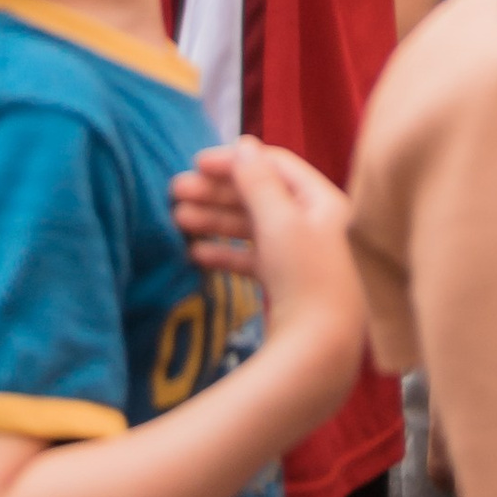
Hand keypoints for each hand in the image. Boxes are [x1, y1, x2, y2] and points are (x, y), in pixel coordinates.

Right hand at [168, 140, 363, 395]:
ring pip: (251, 228)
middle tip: (175, 191)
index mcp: (321, 201)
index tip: (196, 163)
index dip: (234, 161)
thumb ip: (258, 181)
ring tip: (178, 220)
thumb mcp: (279, 221)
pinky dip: (225, 254)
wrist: (321, 352)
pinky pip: (251, 260)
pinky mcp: (286, 287)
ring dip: (214, 221)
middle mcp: (313, 224)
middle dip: (216, 193)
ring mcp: (299, 257)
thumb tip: (244, 145)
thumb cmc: (304, 277)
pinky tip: (196, 255)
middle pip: (258, 196)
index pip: (273, 165)